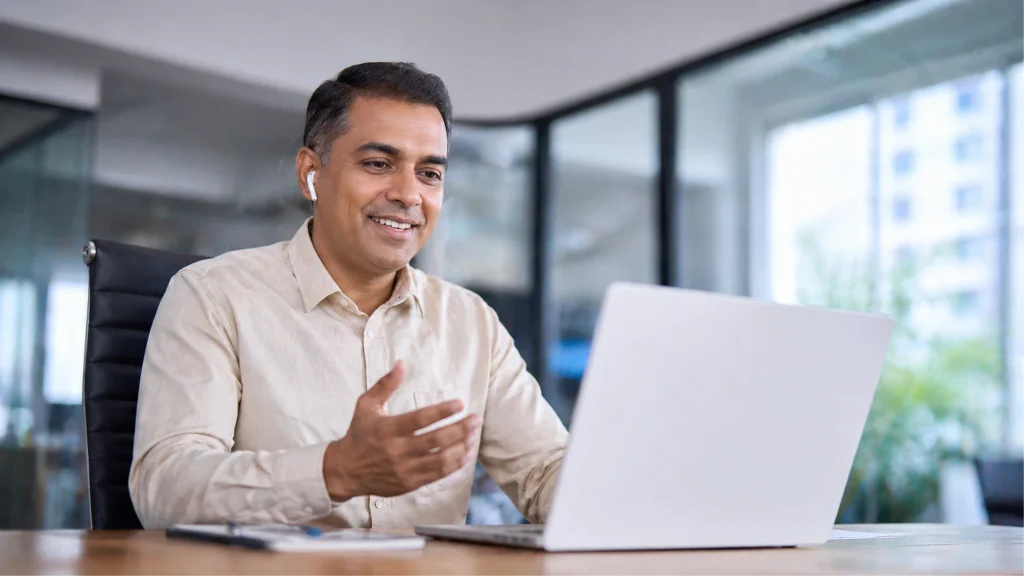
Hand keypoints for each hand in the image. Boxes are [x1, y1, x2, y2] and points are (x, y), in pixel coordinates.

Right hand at [322, 360, 481, 500]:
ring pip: (440, 459)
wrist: (345, 470)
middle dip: (460, 429)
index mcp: (387, 429)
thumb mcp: (366, 406)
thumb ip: (385, 385)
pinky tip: (465, 454)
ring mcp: (404, 469)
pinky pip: (437, 475)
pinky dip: (454, 465)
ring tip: (473, 435)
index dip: (442, 411)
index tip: (460, 404)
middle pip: (436, 440)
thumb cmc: (358, 434)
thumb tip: (401, 364)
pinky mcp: (409, 483)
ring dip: (461, 447)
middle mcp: (397, 450)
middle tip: (476, 419)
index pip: (420, 419)